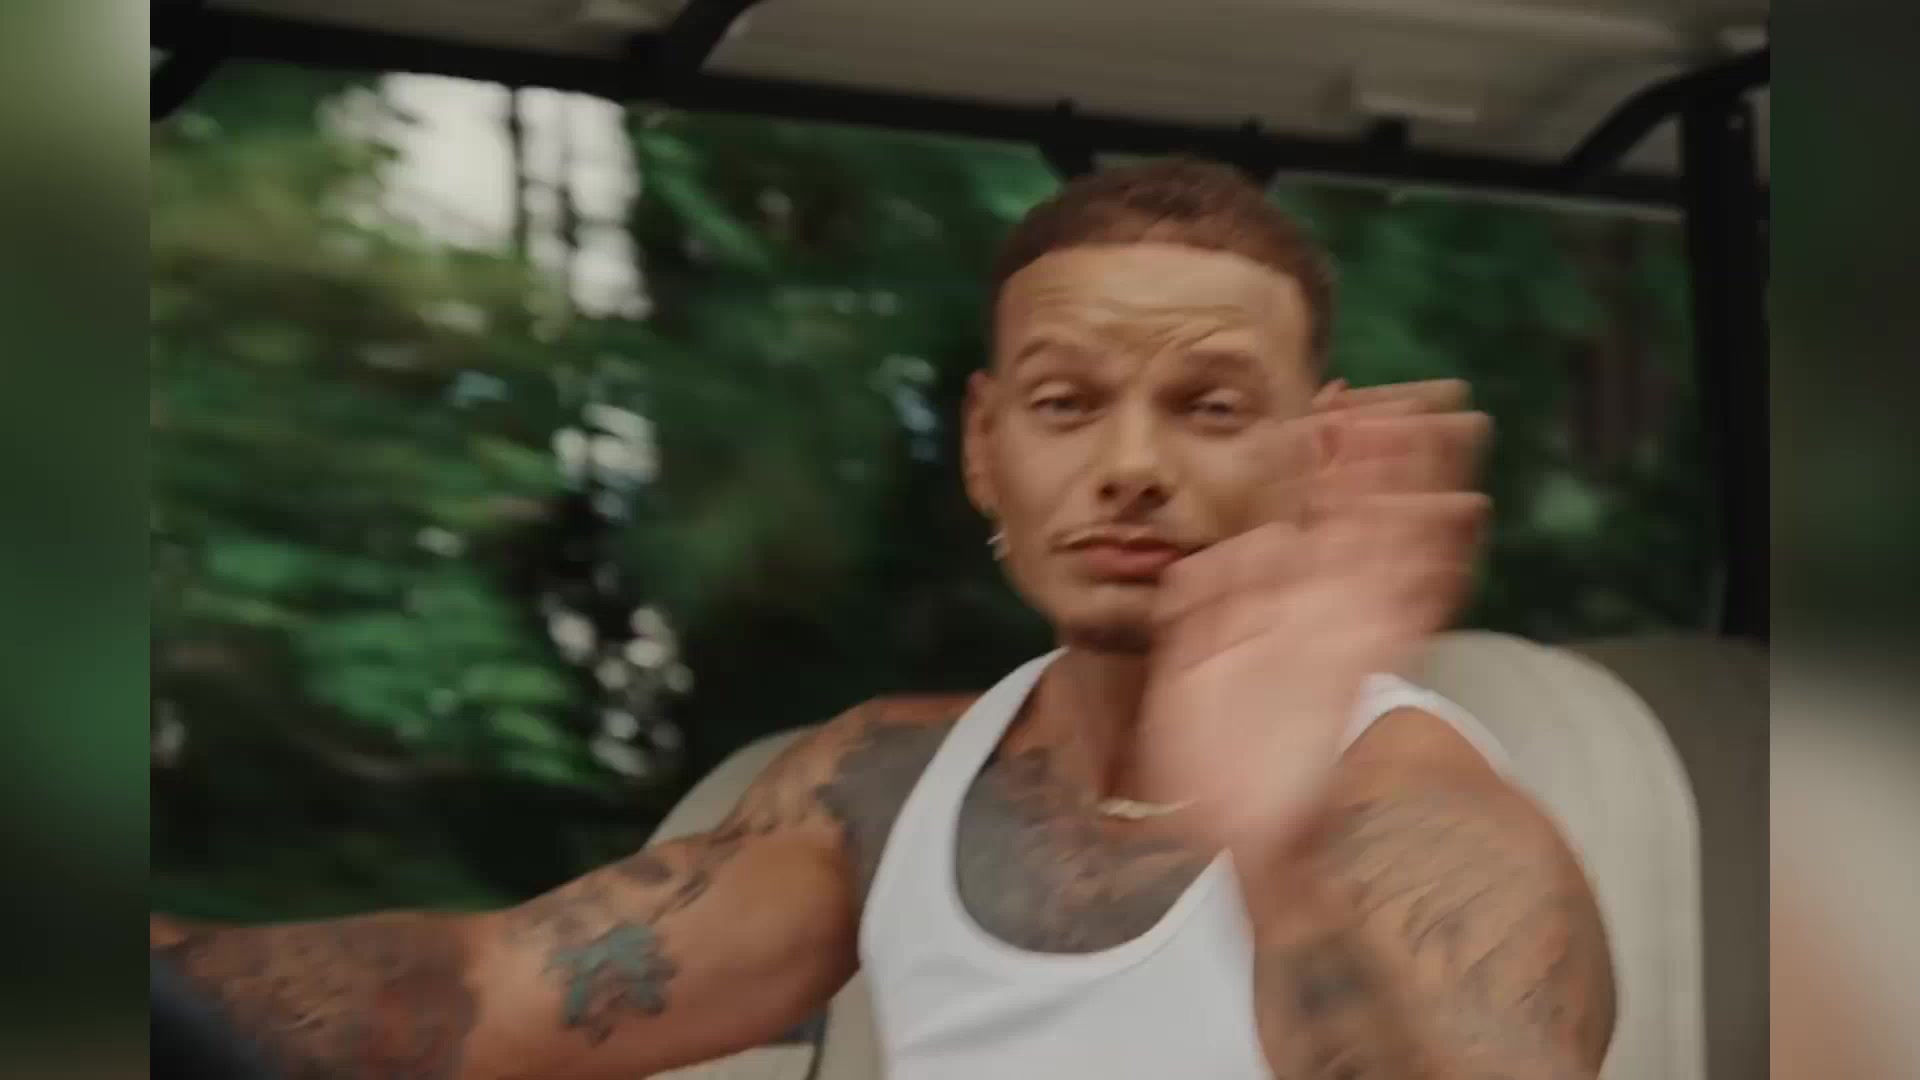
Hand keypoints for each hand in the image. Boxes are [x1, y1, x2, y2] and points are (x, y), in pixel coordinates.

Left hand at [1137, 380, 1489, 867]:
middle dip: (1384, 457)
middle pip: (1357, 514)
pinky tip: (1462, 514)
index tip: (1327, 399)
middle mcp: (1313, 606)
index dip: (1315, 458)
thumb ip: (1204, 599)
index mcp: (1268, 600)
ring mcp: (1343, 631)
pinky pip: (1409, 604)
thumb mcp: (1188, 661)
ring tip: (1452, 430)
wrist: (1233, 831)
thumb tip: (1228, 549)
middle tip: (1415, 396)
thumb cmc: (1206, 752)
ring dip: (1422, 490)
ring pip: (1391, 544)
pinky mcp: (1363, 664)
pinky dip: (1436, 561)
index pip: (1298, 510)